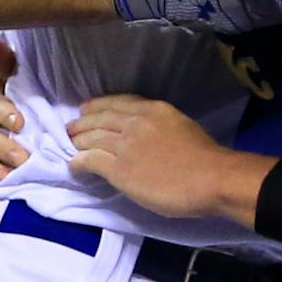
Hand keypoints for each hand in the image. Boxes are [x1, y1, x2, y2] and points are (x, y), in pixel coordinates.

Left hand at [67, 94, 273, 221]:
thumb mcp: (183, 127)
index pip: (118, 102)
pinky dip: (77, 162)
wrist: (212, 179)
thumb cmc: (207, 158)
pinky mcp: (118, 169)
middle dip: (82, 123)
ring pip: (91, 138)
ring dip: (77, 142)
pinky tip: (73, 166)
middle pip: (100, 118)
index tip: (87, 109)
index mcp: (155, 109)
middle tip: (71, 129)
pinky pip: (89, 161)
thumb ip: (162, 127)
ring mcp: (125, 146)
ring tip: (70, 146)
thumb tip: (149, 137)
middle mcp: (135, 122)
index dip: (98, 105)